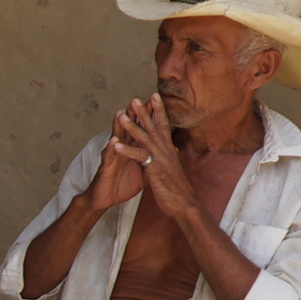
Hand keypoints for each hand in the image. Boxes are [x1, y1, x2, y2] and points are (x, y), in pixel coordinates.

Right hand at [90, 98, 157, 210]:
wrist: (106, 199)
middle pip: (128, 128)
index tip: (155, 101)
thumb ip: (152, 159)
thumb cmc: (122, 184)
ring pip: (116, 138)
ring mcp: (112, 157)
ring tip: (121, 113)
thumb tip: (166, 153)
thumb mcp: (143, 171)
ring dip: (118, 127)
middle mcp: (121, 149)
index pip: (140, 128)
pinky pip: (109, 157)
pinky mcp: (106, 168)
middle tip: (137, 99)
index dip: (147, 116)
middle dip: (133, 114)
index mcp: (132, 148)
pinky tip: (113, 141)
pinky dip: (111, 149)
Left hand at [114, 94, 191, 211]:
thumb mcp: (171, 168)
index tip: (153, 95)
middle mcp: (166, 150)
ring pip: (145, 138)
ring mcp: (161, 159)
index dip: (159, 110)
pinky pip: (139, 158)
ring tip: (121, 115)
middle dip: (144, 111)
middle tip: (134, 98)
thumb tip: (167, 148)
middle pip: (154, 127)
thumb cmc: (176, 188)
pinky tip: (116, 144)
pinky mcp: (154, 170)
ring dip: (132, 126)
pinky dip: (127, 150)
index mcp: (169, 149)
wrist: (184, 204)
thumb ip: (166, 156)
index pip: (164, 125)